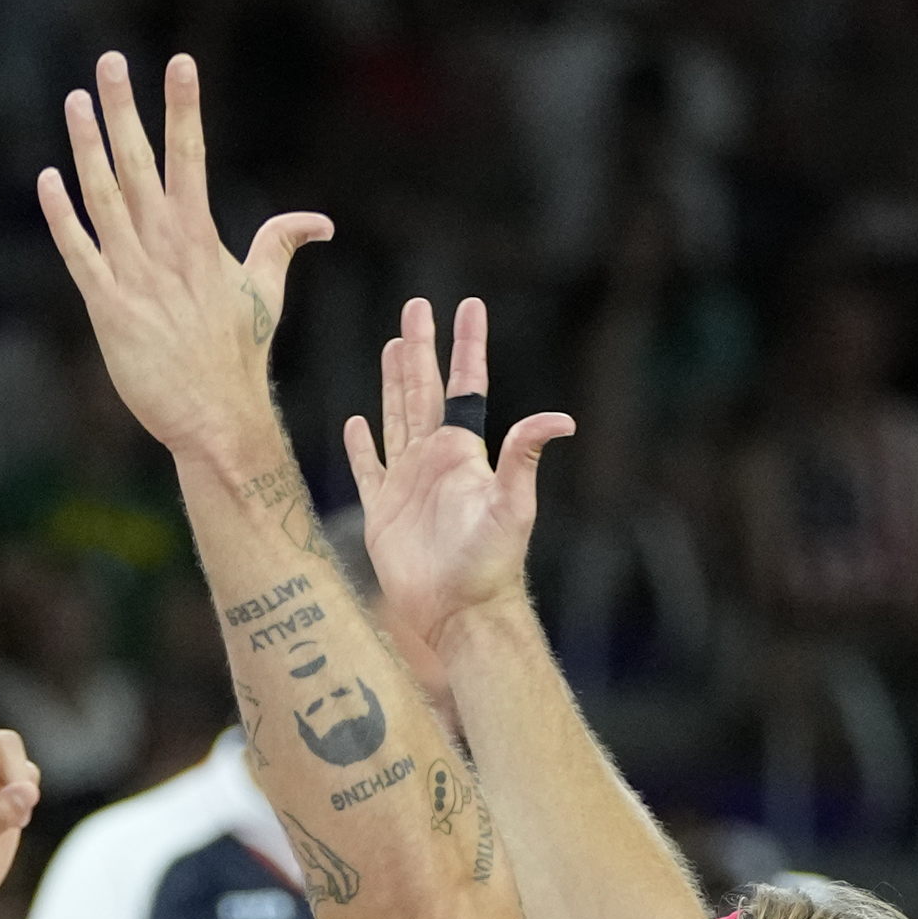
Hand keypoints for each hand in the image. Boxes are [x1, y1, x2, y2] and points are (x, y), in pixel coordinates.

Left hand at [36, 51, 332, 471]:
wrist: (215, 416)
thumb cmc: (239, 353)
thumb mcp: (266, 290)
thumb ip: (282, 244)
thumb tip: (320, 223)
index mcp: (201, 236)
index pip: (190, 155)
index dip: (184, 107)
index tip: (180, 63)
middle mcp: (165, 246)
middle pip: (139, 162)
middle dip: (124, 109)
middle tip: (110, 62)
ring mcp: (133, 275)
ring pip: (102, 197)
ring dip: (86, 147)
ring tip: (75, 101)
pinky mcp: (107, 307)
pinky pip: (78, 252)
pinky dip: (62, 216)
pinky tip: (48, 179)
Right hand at [341, 297, 576, 649]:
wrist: (458, 611)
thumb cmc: (490, 563)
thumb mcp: (512, 505)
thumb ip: (523, 456)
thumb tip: (561, 419)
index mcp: (463, 452)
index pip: (464, 386)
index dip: (465, 346)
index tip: (467, 307)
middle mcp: (434, 460)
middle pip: (423, 391)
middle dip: (420, 349)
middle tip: (416, 308)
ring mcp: (406, 484)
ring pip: (396, 418)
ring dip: (392, 382)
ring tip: (392, 346)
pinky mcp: (382, 512)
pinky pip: (367, 468)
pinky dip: (360, 445)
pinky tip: (356, 423)